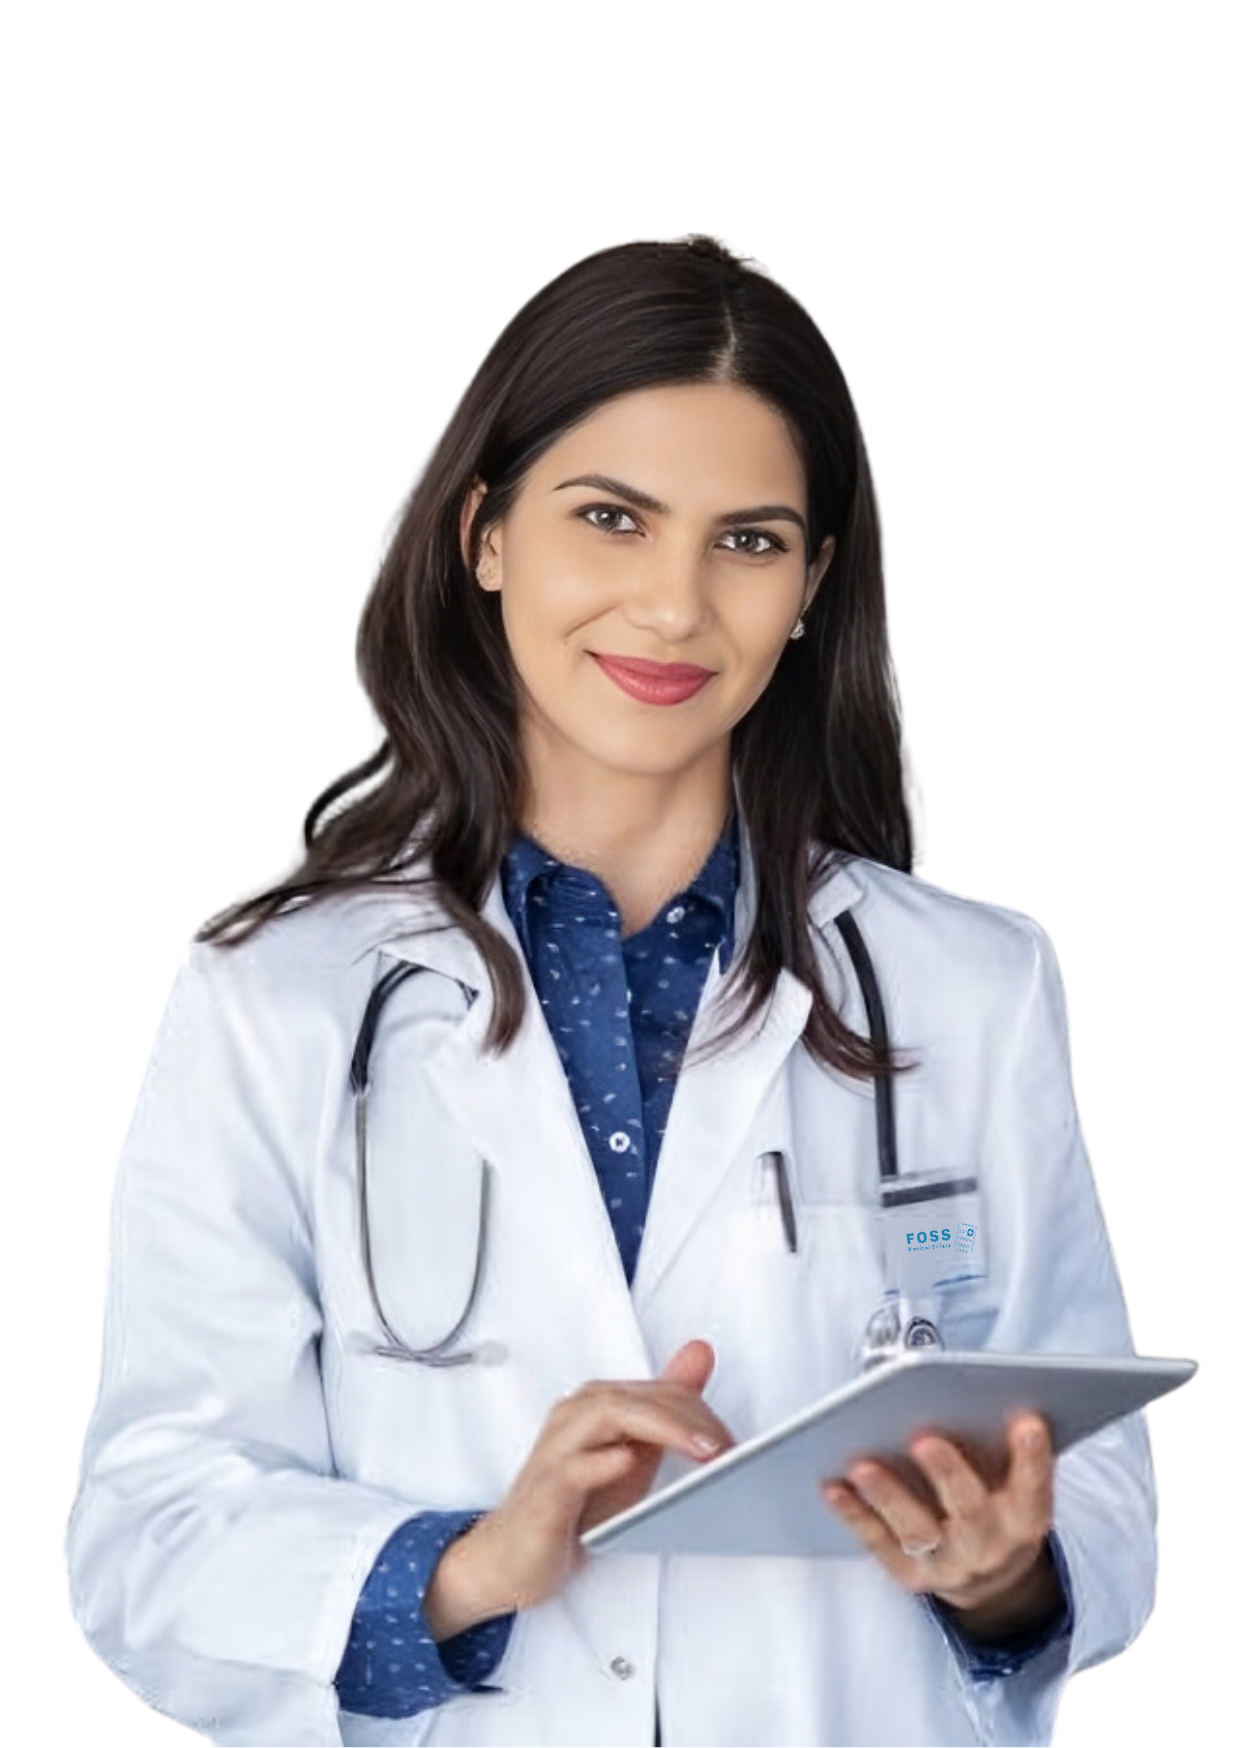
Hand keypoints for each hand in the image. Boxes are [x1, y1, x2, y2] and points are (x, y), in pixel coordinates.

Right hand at [466, 1339, 735, 1614]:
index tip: (737, 1444)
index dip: (703, 1414)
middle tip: (727, 1447)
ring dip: (660, 1428)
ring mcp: (557, 1450)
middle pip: (638, 1399)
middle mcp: (575, 1415)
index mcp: (598, 1404)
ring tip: (700, 1449)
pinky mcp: (545, 1490)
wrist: (511, 1557)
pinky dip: (601, 1462)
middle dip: (690, 1419)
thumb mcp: (631, 1456)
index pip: (659, 1393)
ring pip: (608, 1416)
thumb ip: (664, 1410)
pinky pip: (572, 1468)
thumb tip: (700, 1353)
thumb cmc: (573, 1505)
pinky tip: (627, 1461)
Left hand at [819, 1412, 1057, 1623]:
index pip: (1035, 1487)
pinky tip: (834, 1485)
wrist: (993, 1582)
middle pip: (970, 1511)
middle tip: (924, 1438)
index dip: (1033, 1457)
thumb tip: (980, 1395)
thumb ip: (1004, 1448)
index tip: (1027, 1421)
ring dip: (889, 1496)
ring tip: (862, 1464)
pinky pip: (880, 1543)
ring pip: (918, 1531)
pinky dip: (855, 1514)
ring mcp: (950, 1565)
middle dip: (948, 1473)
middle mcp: (992, 1547)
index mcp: (1026, 1518)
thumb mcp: (1016, 1483)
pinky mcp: (913, 1575)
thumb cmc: (997, 1505)